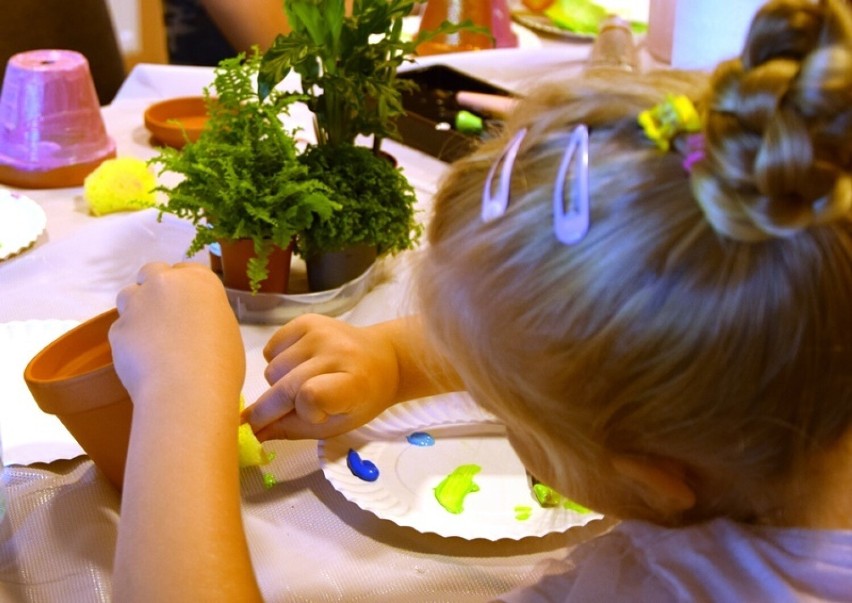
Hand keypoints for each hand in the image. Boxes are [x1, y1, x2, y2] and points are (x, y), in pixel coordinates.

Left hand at [109, 262, 244, 405]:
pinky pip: (121, 329)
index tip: (187, 303)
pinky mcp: (117, 328)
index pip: (187, 268)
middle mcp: (166, 284)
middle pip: (152, 271)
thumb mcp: (225, 331)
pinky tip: (142, 360)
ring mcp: (137, 304)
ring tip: (149, 338)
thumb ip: (205, 315)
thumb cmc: (221, 365)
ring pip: (129, 295)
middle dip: (154, 288)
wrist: (186, 391)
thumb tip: (192, 324)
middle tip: (164, 316)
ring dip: (136, 309)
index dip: (184, 286)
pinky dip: (129, 341)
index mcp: (200, 282)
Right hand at [245, 314, 401, 439]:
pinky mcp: (307, 320)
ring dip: (278, 384)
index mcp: (353, 382)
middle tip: (265, 420)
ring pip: (272, 369)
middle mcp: (335, 351)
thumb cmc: (361, 399)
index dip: (304, 412)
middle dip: (272, 408)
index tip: (312, 417)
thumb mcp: (336, 425)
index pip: (310, 397)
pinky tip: (298, 364)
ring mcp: (320, 332)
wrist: (383, 359)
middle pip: (284, 385)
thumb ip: (294, 429)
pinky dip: (277, 361)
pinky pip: (271, 348)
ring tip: (301, 383)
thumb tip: (253, 434)